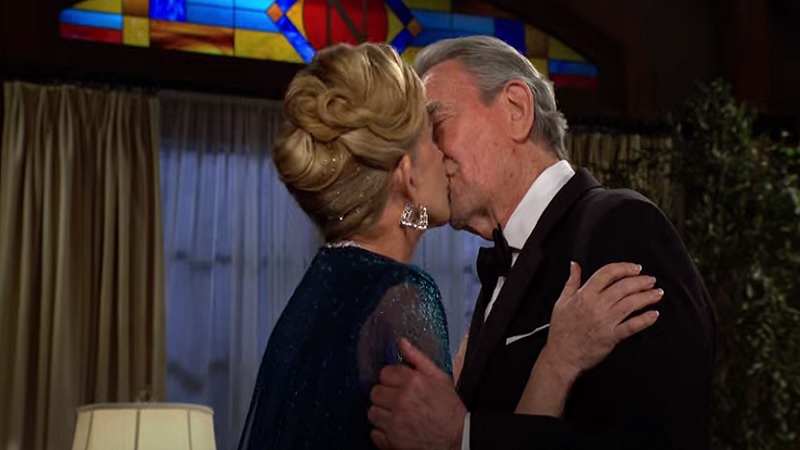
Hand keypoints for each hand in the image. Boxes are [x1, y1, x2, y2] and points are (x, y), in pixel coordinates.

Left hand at [369, 338, 465, 449]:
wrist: (459, 438)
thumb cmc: (450, 409)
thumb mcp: (440, 378)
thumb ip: (418, 358)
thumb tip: (401, 342)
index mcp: (413, 382)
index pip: (384, 373)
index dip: (391, 379)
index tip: (398, 386)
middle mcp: (401, 400)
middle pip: (375, 392)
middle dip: (385, 396)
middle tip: (397, 401)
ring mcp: (395, 422)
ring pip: (372, 412)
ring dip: (382, 414)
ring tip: (396, 416)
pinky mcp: (392, 441)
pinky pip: (374, 433)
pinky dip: (382, 432)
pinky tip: (395, 430)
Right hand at [515, 262, 661, 416]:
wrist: (562, 354)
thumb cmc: (561, 329)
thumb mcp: (562, 301)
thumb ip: (571, 281)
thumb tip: (574, 265)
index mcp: (584, 294)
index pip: (607, 273)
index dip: (624, 268)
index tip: (635, 268)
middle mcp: (596, 305)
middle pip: (623, 287)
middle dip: (641, 281)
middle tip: (650, 280)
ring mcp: (605, 321)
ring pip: (631, 304)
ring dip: (647, 297)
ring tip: (657, 293)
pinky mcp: (612, 336)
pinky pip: (632, 326)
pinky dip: (645, 320)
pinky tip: (654, 314)